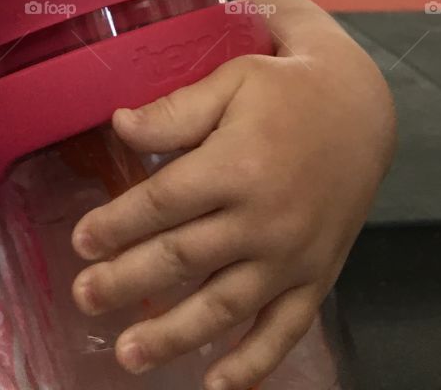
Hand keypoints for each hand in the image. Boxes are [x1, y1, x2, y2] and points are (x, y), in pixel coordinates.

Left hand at [69, 49, 392, 389]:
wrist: (360, 109)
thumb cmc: (286, 91)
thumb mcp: (231, 81)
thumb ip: (175, 110)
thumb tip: (118, 124)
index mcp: (237, 164)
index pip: (163, 203)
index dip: (117, 223)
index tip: (80, 241)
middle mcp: (264, 218)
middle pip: (184, 258)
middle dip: (127, 281)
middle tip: (84, 297)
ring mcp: (292, 255)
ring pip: (225, 306)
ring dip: (174, 335)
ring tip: (129, 354)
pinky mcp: (317, 277)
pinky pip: (283, 330)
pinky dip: (252, 363)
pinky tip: (215, 384)